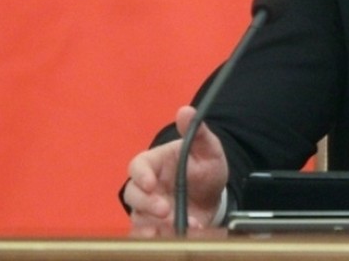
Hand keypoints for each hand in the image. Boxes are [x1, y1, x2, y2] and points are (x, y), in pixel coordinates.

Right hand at [123, 105, 228, 234]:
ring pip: (139, 219)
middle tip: (166, 210)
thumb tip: (186, 111)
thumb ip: (197, 132)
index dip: (140, 175)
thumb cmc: (205, 167)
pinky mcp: (156, 227)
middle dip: (147, 204)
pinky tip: (179, 236)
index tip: (150, 183)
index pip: (137, 166)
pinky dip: (160, 238)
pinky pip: (149, 235)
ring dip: (154, 225)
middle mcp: (147, 187)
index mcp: (154, 163)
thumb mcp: (208, 148)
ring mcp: (149, 209)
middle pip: (133, 196)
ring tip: (175, 227)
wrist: (214, 195)